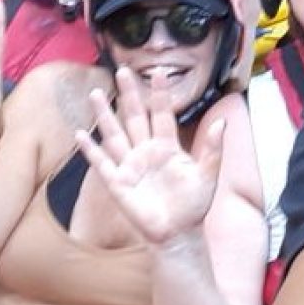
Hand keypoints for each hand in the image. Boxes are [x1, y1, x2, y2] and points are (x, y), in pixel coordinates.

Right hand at [76, 67, 224, 248]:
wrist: (178, 233)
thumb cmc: (193, 205)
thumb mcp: (208, 175)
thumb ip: (213, 149)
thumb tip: (223, 123)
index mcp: (167, 147)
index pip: (161, 114)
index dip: (159, 94)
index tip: (158, 72)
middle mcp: (145, 151)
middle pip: (134, 117)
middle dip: (129, 95)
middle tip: (122, 71)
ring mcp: (129, 166)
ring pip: (114, 134)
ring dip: (105, 115)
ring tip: (96, 93)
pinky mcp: (117, 183)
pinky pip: (101, 163)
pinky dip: (90, 149)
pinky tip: (80, 134)